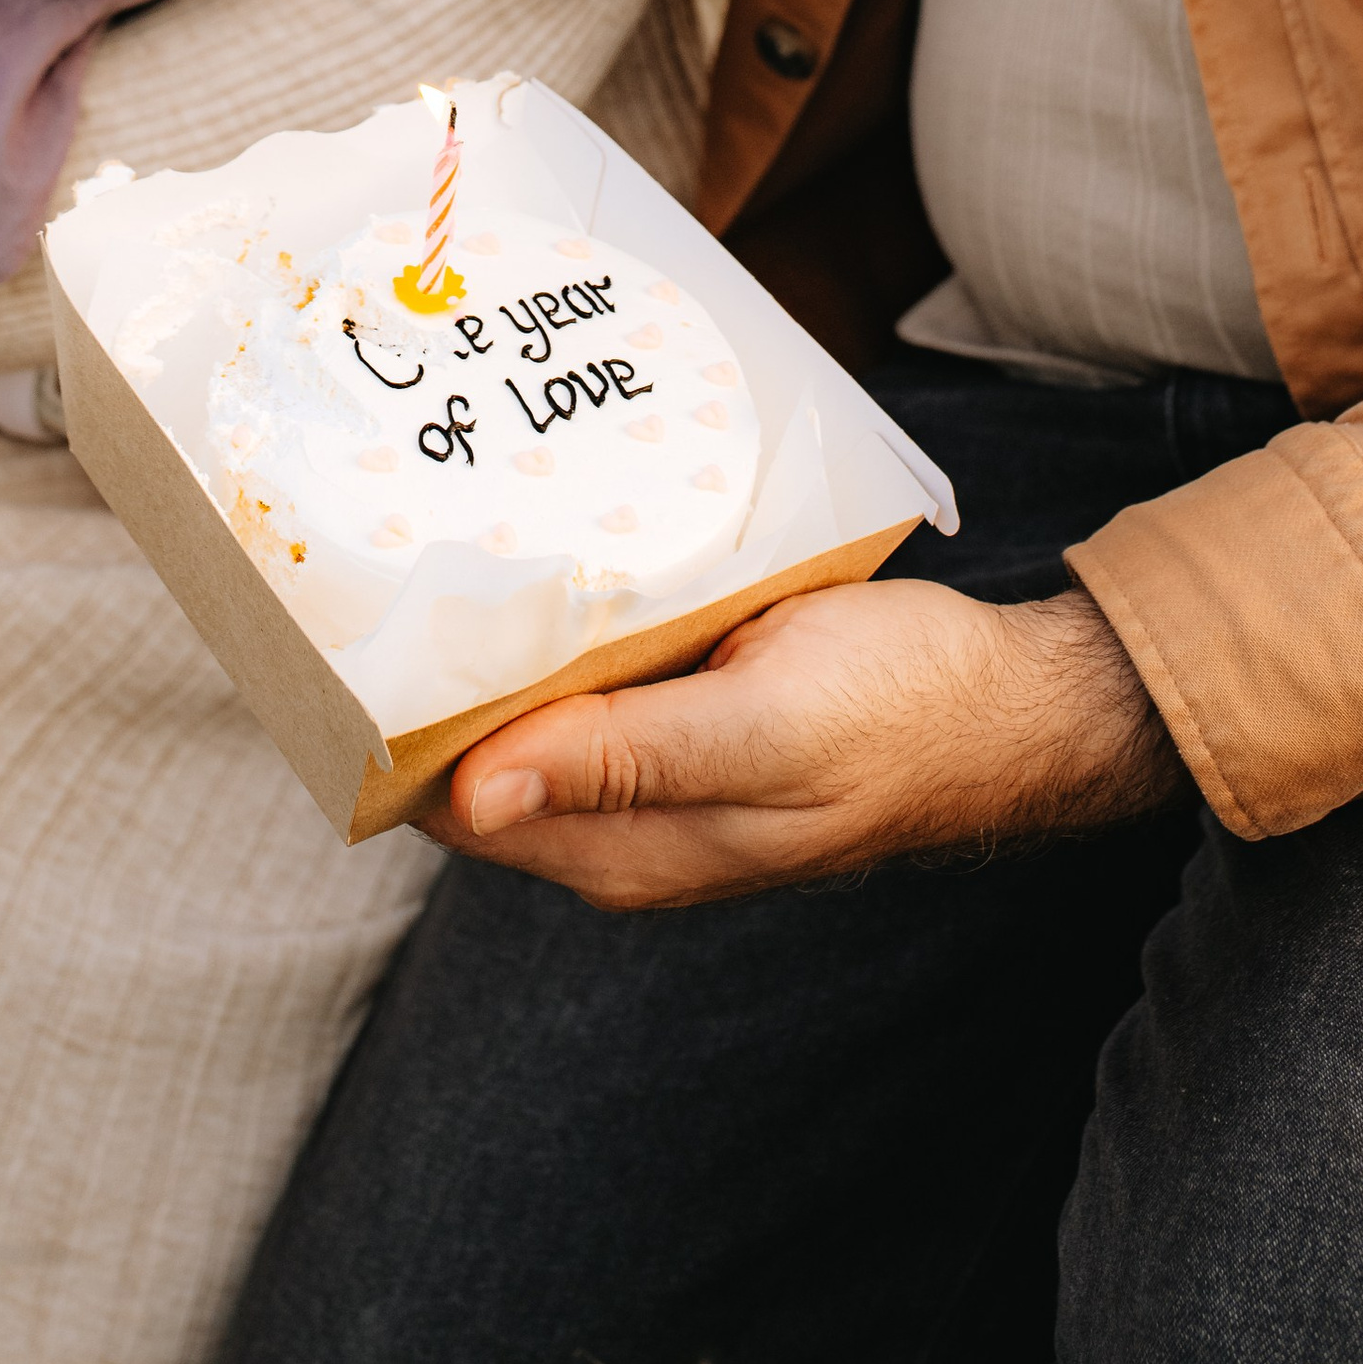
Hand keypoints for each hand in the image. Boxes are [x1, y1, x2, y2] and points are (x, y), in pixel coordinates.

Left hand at [433, 577, 1182, 909]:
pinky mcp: (688, 709)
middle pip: (475, 748)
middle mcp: (620, 820)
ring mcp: (654, 766)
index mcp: (622, 849)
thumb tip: (473, 796)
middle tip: (389, 532)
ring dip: (493, 628)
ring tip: (449, 514)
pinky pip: (593, 665)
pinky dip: (562, 610)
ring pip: (531, 700)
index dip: (392, 722)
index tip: (352, 618)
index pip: (448, 800)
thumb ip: (624, 762)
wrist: (1010, 697)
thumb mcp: (762, 732)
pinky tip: (553, 537)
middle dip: (429, 663)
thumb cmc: (897, 713)